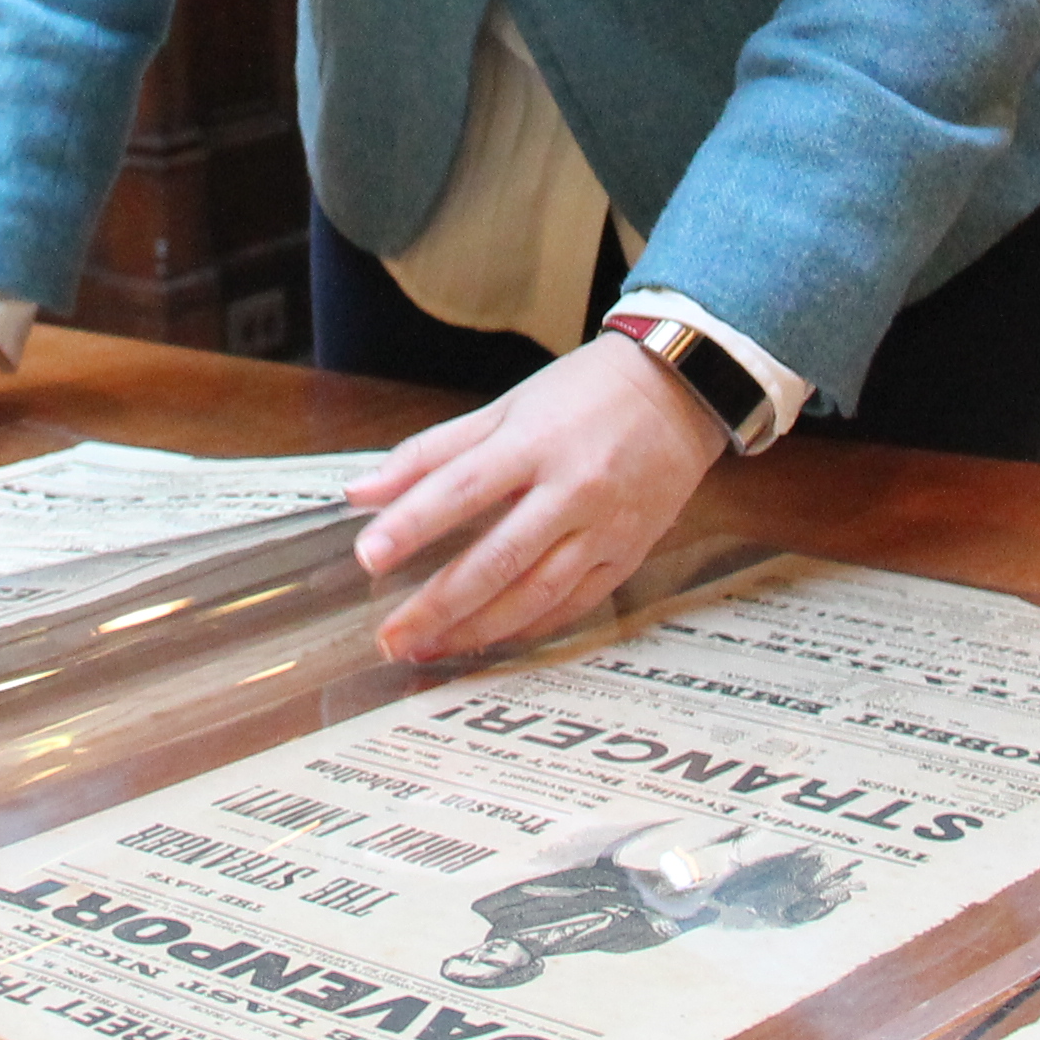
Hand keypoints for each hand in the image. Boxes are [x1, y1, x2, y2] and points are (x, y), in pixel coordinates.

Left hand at [345, 335, 727, 662]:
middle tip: (391, 635)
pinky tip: (489, 641)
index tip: (369, 556)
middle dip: (439, 603)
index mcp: (535, 442)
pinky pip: (573, 605)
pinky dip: (528, 628)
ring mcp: (604, 528)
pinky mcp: (627, 556)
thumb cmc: (584, 394)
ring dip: (477, 630)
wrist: (678, 391)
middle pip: (497, 557)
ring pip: (536, 594)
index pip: (462, 488)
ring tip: (429, 648)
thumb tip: (361, 491)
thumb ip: (431, 452)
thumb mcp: (505, 406)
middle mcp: (572, 489)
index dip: (412, 524)